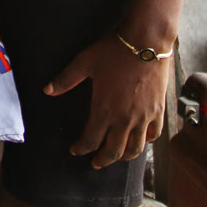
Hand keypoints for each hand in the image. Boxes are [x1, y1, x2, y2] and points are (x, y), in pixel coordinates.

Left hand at [45, 34, 170, 167]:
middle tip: (95, 163)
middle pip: (113, 152)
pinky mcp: (158, 111)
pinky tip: (142, 140)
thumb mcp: (84, 62)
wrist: (146, 42)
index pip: (91, 140)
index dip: (81, 148)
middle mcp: (124, 119)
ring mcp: (144, 117)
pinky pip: (154, 134)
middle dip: (102, 160)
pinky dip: (147, 141)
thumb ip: (65, 79)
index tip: (76, 150)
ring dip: (124, 157)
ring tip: (117, 157)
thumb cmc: (113, 51)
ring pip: (135, 148)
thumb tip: (47, 90)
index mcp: (104, 110)